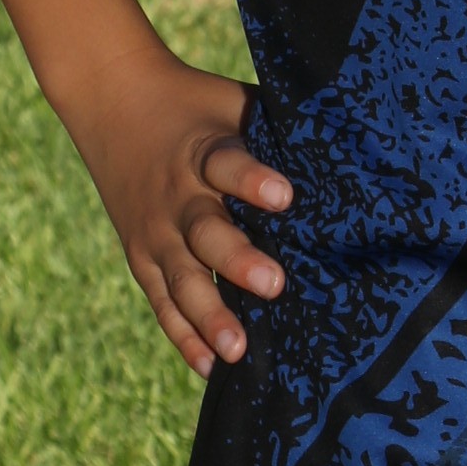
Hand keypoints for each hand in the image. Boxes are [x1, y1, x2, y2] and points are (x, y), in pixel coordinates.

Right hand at [74, 60, 291, 378]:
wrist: (112, 99)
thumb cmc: (198, 105)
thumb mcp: (233, 104)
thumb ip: (276, 130)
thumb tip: (354, 146)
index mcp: (204, 150)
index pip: (228, 165)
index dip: (254, 180)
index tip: (286, 196)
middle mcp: (178, 195)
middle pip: (205, 231)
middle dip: (237, 260)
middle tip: (274, 284)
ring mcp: (156, 231)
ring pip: (182, 277)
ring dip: (209, 315)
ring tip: (237, 350)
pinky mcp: (142, 256)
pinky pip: (162, 301)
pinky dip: (183, 334)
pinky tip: (209, 366)